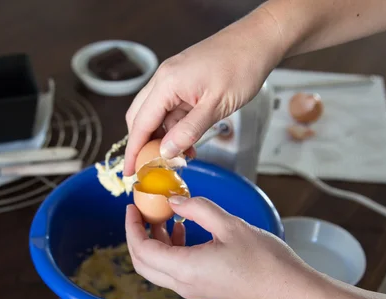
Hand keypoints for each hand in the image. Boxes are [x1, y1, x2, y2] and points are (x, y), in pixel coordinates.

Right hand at [122, 6, 285, 175]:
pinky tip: (189, 142)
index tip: (128, 171)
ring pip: (157, 115)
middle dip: (143, 144)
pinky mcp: (184, 81)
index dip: (133, 150)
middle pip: (140, 118)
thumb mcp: (215, 106)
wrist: (258, 41)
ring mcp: (173, 79)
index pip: (141, 123)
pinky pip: (172, 109)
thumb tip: (166, 152)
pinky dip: (176, 127)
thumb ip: (188, 131)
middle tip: (150, 167)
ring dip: (164, 137)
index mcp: (166, 83)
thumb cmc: (241, 66)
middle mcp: (164, 79)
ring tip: (180, 157)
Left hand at [125, 196, 311, 298]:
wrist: (289, 295)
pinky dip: (171, 250)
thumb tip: (173, 200)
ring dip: (155, 242)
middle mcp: (183, 284)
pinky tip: (185, 230)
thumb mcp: (230, 225)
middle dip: (137, 236)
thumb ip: (198, 209)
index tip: (132, 207)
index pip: (142, 250)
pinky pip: (175, 271)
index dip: (132, 227)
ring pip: (158, 267)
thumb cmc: (265, 263)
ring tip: (167, 216)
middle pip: (143, 262)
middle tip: (142, 211)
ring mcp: (192, 290)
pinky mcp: (203, 290)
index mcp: (185, 268)